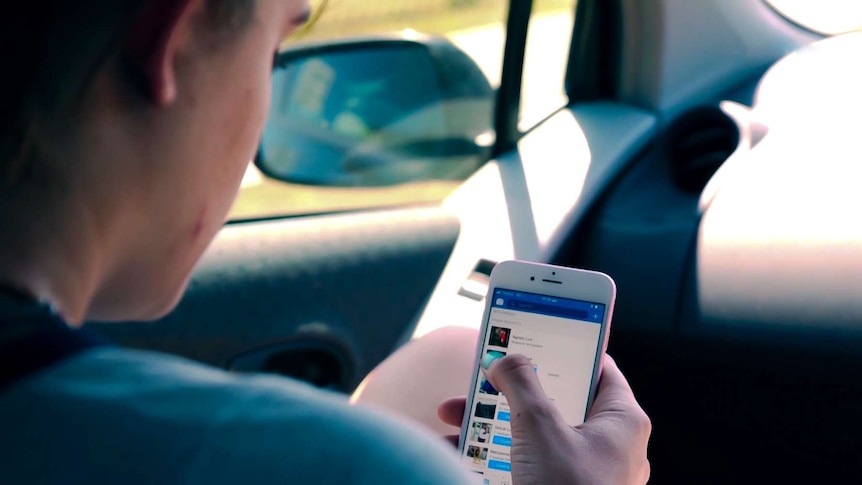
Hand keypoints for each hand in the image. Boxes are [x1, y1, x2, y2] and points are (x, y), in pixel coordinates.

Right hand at [438, 354, 650, 484]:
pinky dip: (497, 454)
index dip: (565, 347)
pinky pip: (529, 463)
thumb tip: (505, 359)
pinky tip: (460, 450)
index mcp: (622, 421)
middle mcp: (610, 445)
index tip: (534, 334)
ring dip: (496, 422)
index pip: (598, 366)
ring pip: (539, 433)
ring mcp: (586, 473)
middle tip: (485, 377)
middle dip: (513, 389)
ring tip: (458, 414)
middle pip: (559, 400)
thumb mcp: (539, 426)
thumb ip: (520, 382)